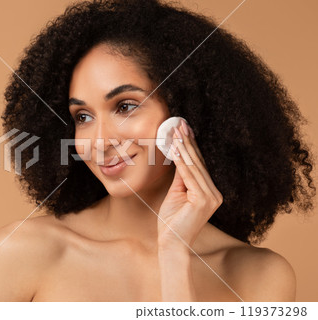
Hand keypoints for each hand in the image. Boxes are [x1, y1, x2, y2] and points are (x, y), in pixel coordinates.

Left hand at [157, 119, 222, 250]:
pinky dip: (180, 161)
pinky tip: (175, 148)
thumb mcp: (176, 194)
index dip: (191, 147)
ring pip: (194, 167)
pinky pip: (189, 176)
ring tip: (175, 132)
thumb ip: (181, 178)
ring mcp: (211, 197)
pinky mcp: (203, 200)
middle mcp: (214, 194)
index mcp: (210, 193)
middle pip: (198, 163)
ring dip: (183, 147)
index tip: (183, 131)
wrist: (171, 243)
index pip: (199, 166)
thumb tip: (178, 157)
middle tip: (179, 125)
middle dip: (187, 143)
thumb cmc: (172, 222)